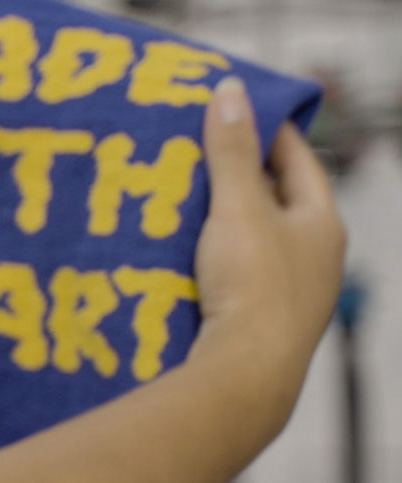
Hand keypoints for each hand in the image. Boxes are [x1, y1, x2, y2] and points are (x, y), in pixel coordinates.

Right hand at [192, 77, 345, 411]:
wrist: (245, 375)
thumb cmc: (253, 285)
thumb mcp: (238, 207)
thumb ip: (230, 151)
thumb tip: (229, 90)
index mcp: (322, 224)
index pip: (298, 160)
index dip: (268, 131)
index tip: (233, 109)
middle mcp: (314, 259)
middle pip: (274, 202)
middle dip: (237, 177)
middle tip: (195, 150)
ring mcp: (287, 294)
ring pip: (250, 242)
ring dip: (219, 221)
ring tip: (178, 199)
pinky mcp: (257, 324)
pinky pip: (232, 275)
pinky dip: (209, 258)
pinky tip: (178, 255)